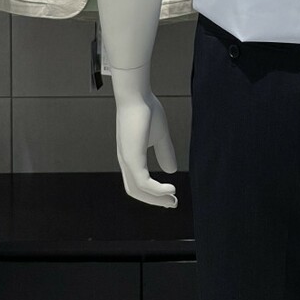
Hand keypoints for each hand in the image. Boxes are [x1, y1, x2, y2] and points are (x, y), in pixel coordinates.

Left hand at [112, 66, 178, 208]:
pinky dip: (157, 189)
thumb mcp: (160, 135)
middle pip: (136, 191)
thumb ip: (165, 152)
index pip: (138, 183)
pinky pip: (143, 181)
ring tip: (172, 199)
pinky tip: (171, 189)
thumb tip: (171, 170)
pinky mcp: (132, 157)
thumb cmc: (146, 110)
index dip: (153, 193)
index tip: (171, 196)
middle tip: (172, 204)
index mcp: (131, 157)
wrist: (136, 95)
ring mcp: (127, 160)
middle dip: (154, 200)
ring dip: (156, 198)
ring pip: (138, 190)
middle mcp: (126, 161)